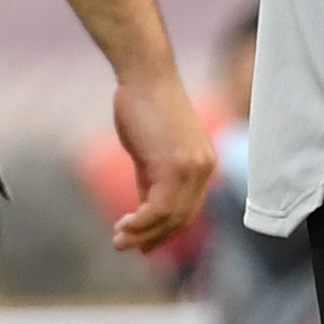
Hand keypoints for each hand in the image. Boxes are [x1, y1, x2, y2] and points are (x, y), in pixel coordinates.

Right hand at [60, 0, 212, 251]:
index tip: (144, 244)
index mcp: (203, 165)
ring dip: (143, 233)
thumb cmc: (144, 108)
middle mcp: (204, 169)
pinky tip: (123, 226)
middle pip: (182, 218)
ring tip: (118, 239)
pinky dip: (141, 222)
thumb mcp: (151, 152)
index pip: (189, 210)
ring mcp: (192, 169)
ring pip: (171, 217)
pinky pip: (159, 208)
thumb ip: (152, 182)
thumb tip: (144, 213)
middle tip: (126, 246)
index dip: (166, 231)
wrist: (145, 77)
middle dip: (154, 237)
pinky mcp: (174, 167)